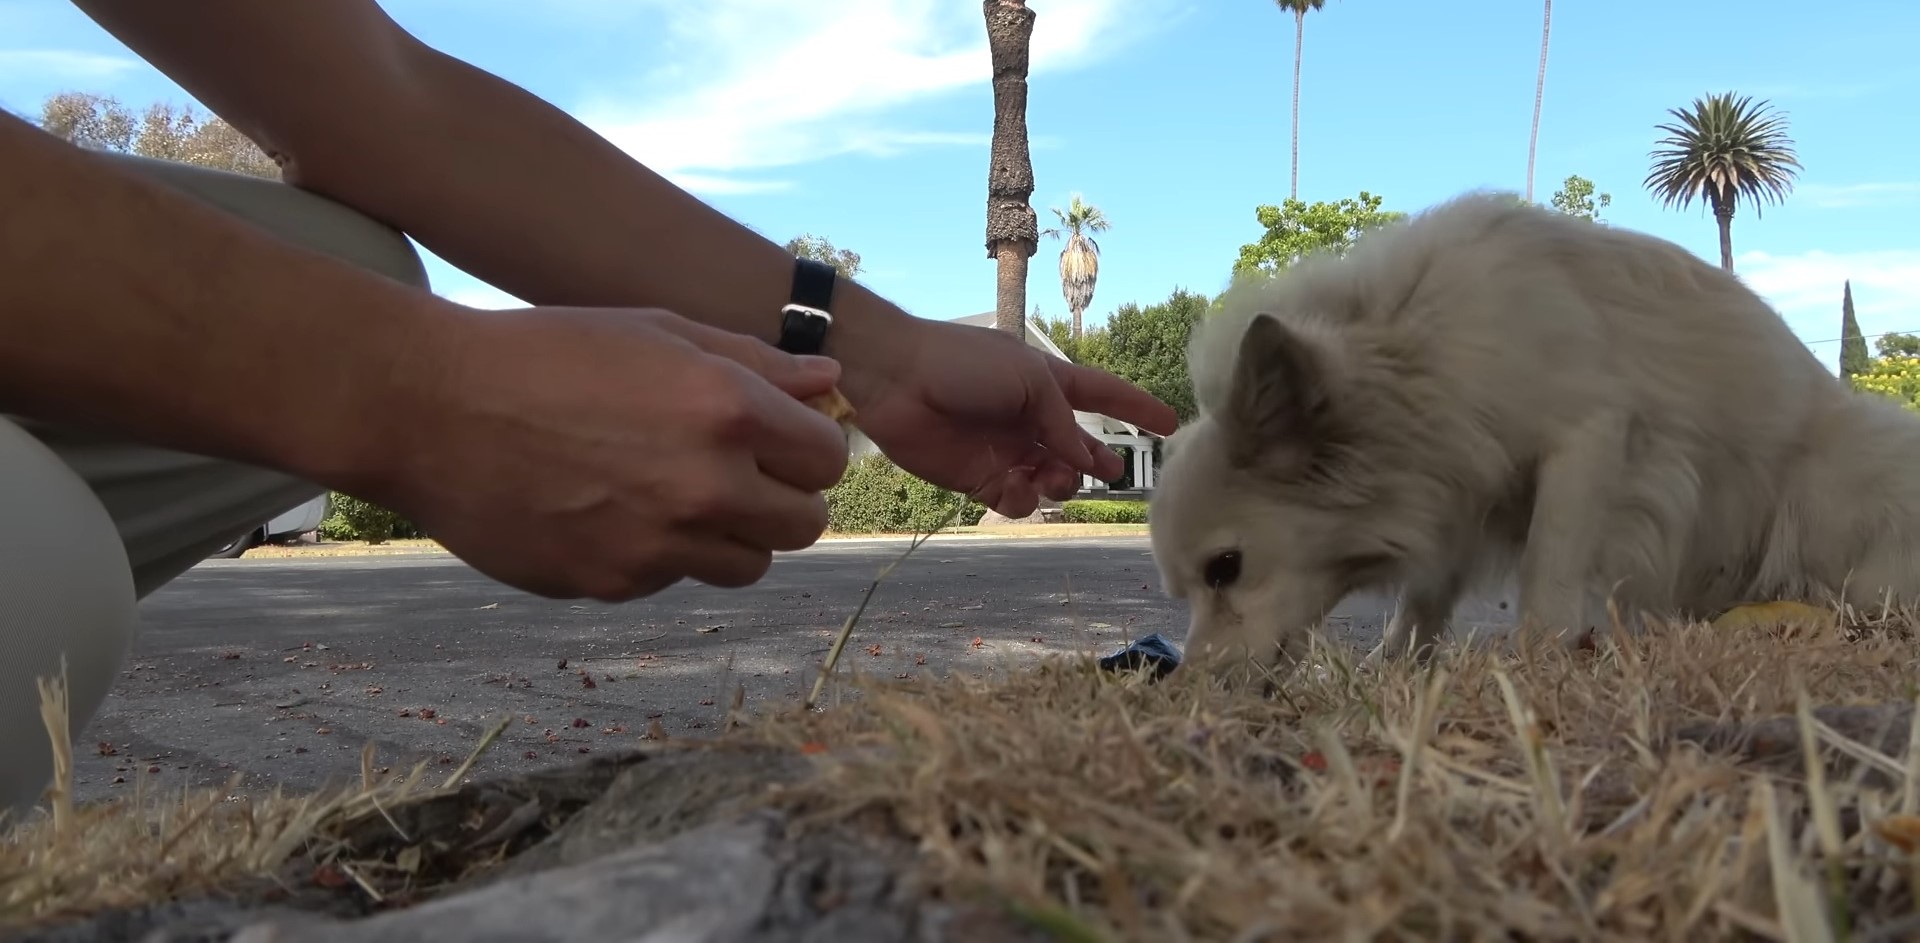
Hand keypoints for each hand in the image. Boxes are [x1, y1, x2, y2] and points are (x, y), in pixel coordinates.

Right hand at [366, 306, 849, 600]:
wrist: (431, 408)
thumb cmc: (548, 353)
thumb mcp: (657, 331)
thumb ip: (755, 362)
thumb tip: (831, 383)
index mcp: (726, 409)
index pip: (828, 458)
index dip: (809, 448)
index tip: (779, 440)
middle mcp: (704, 484)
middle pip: (804, 523)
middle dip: (782, 498)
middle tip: (737, 473)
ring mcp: (658, 544)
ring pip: (748, 565)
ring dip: (730, 535)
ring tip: (675, 493)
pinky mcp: (612, 583)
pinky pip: (672, 579)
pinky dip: (660, 554)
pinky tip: (611, 509)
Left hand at [842, 317, 1179, 516]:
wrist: (896, 379)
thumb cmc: (963, 363)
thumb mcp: (1029, 379)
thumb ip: (1063, 420)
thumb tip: (1084, 458)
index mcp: (1047, 383)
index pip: (1104, 393)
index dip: (1137, 406)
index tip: (1170, 423)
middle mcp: (1031, 418)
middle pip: (1080, 448)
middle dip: (1097, 462)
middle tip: (1106, 473)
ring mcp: (1007, 449)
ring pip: (1053, 480)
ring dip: (1061, 483)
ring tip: (1053, 478)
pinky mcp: (979, 478)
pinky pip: (1016, 499)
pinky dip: (1022, 499)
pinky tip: (1013, 487)